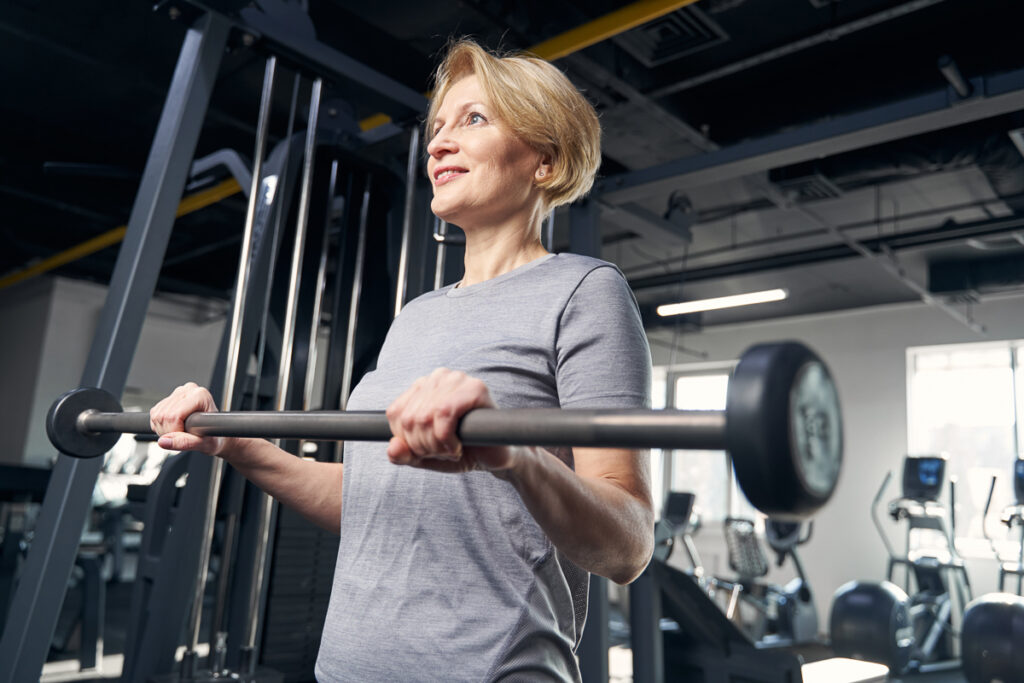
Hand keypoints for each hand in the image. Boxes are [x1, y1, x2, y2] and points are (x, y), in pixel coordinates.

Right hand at [150, 382, 235, 455]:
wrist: (214, 432)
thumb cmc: (213, 436)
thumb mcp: (202, 443)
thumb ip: (183, 443)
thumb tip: (163, 442)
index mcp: (200, 396)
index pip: (174, 416)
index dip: (175, 431)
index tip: (184, 437)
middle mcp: (189, 390)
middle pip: (163, 415)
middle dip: (168, 432)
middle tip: (181, 437)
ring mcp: (179, 393)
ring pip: (156, 415)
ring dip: (163, 429)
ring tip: (179, 432)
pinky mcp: (169, 398)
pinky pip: (154, 414)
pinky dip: (160, 425)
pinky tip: (173, 427)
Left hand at [384, 368, 516, 474]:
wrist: (496, 456)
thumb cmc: (462, 450)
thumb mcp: (426, 456)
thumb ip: (404, 454)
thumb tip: (392, 448)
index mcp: (422, 387)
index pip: (396, 413)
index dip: (408, 440)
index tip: (428, 450)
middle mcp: (437, 377)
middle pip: (410, 418)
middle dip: (423, 446)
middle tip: (443, 452)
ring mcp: (457, 379)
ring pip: (424, 417)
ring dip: (436, 445)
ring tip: (451, 450)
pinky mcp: (475, 388)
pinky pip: (443, 413)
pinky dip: (446, 439)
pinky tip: (458, 446)